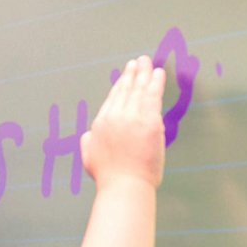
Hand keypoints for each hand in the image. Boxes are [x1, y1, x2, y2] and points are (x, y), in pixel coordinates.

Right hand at [81, 56, 165, 189]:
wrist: (124, 186)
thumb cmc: (109, 177)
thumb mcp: (89, 157)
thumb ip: (87, 141)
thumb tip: (89, 133)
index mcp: (100, 123)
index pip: (113, 98)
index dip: (121, 85)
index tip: (126, 76)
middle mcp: (115, 116)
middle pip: (125, 89)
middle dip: (132, 73)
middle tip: (138, 61)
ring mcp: (132, 117)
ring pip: (139, 89)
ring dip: (145, 73)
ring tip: (148, 62)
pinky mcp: (149, 122)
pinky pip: (153, 96)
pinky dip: (156, 82)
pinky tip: (159, 73)